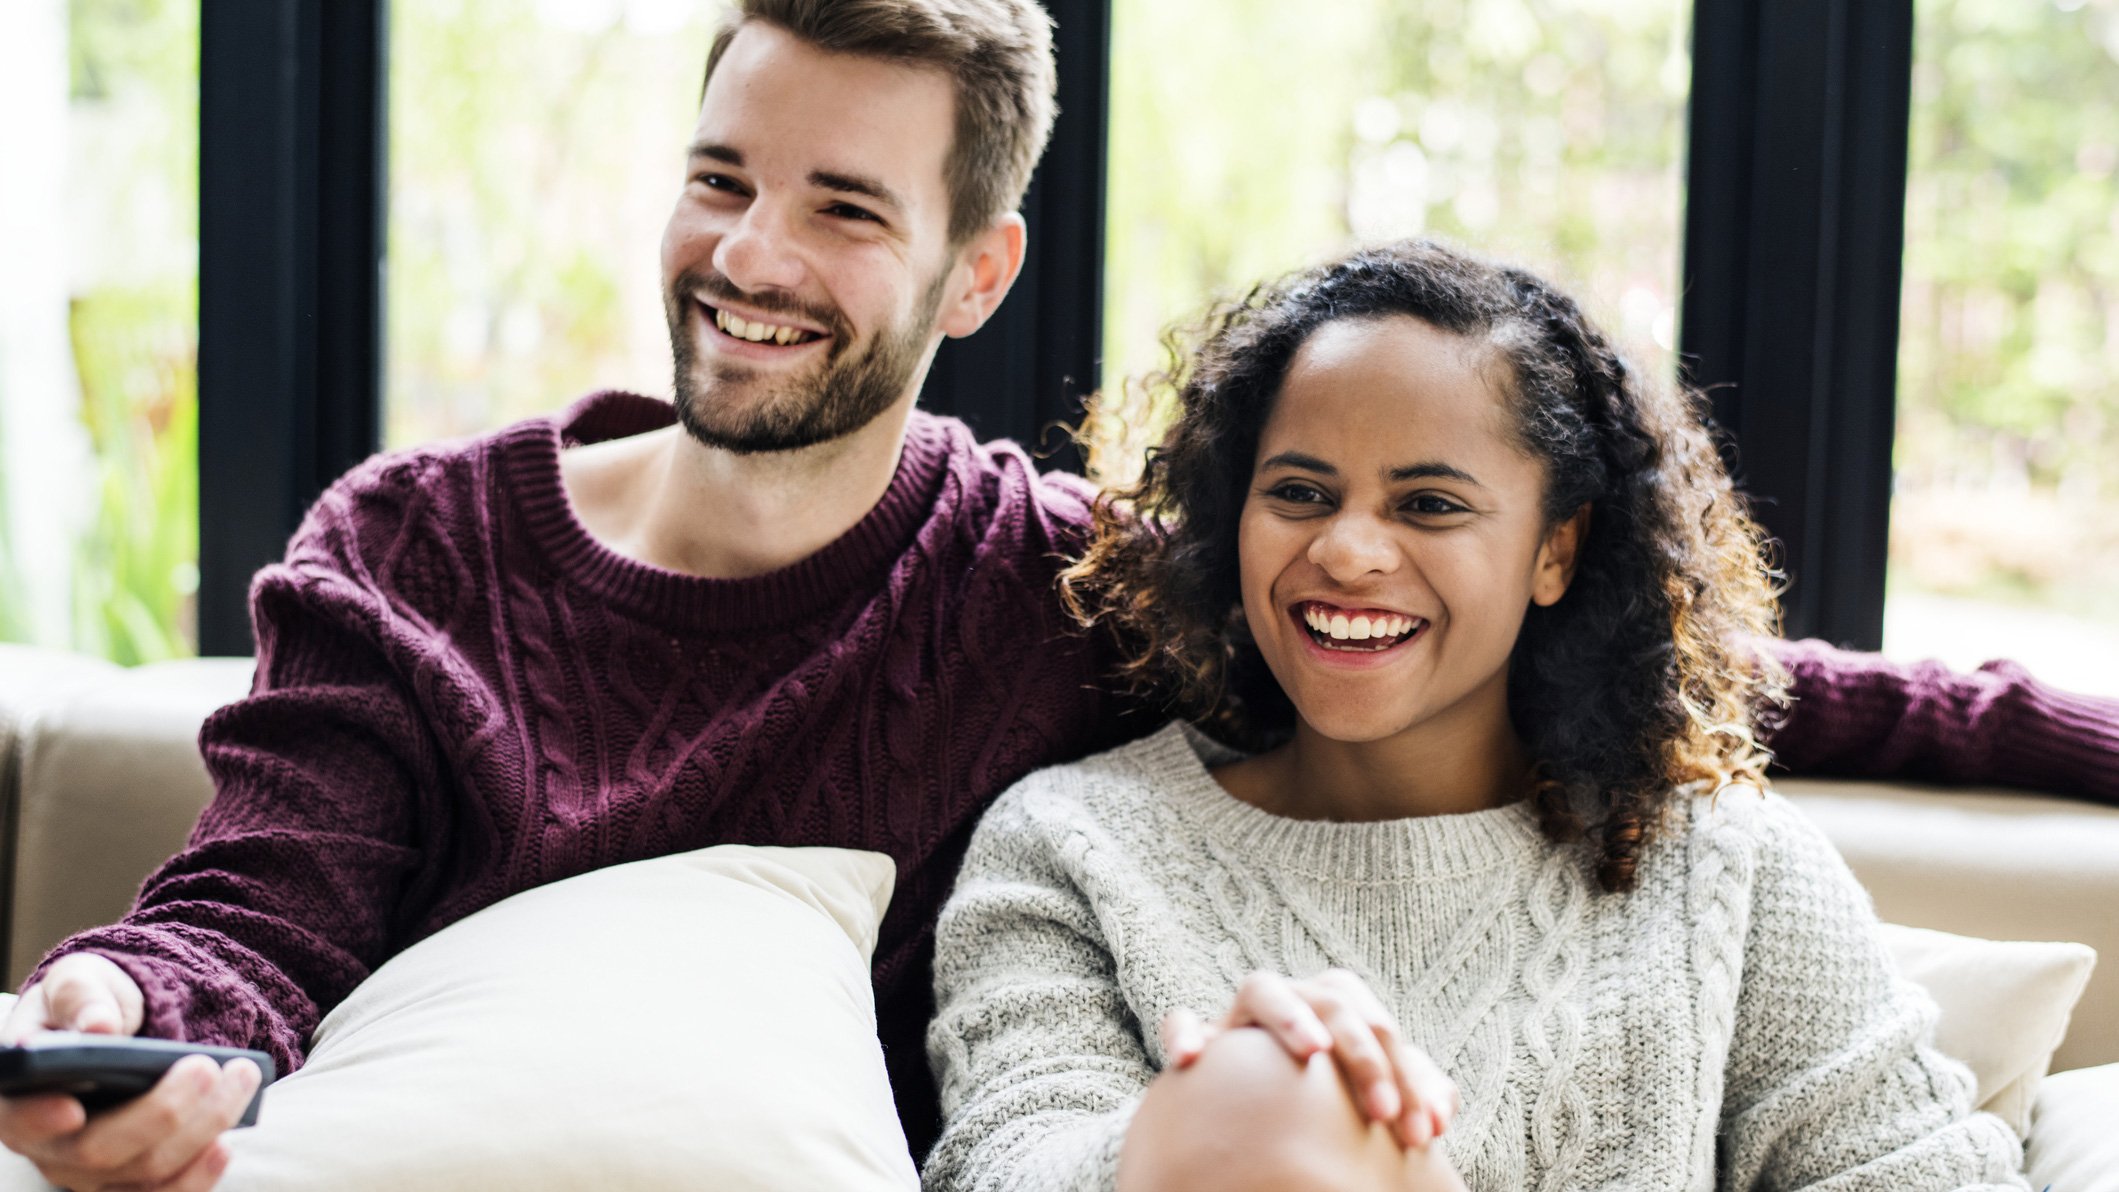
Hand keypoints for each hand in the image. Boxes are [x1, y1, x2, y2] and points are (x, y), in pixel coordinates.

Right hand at [0, 955, 257, 1190]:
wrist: (118, 1029)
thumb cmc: (86, 1007)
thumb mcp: (78, 983)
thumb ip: (80, 997)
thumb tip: (98, 1025)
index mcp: (20, 1099)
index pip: (21, 1120)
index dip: (41, 1120)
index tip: (72, 1109)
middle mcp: (51, 1148)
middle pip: (99, 1152)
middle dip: (160, 1112)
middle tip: (206, 1066)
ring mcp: (93, 1173)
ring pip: (144, 1174)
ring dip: (199, 1131)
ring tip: (239, 1081)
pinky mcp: (134, 1181)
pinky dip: (198, 1174)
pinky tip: (225, 1144)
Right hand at [1161, 969, 1458, 1149]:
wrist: (1248, 1102)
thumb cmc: (1318, 1095)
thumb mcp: (1362, 1091)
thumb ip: (1406, 1088)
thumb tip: (1446, 1105)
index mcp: (1335, 1007)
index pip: (1380, 1025)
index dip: (1409, 1075)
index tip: (1428, 1132)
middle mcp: (1292, 999)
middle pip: (1332, 1001)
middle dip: (1365, 1057)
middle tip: (1385, 1113)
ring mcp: (1242, 1014)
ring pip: (1263, 988)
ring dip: (1290, 1015)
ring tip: (1313, 1050)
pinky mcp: (1200, 1036)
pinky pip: (1182, 1020)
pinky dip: (1184, 1032)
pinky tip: (1190, 1061)